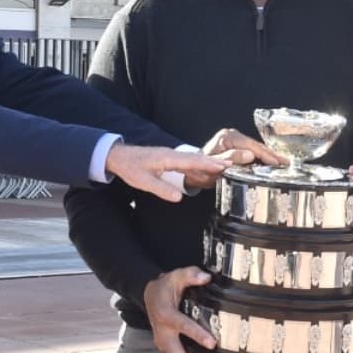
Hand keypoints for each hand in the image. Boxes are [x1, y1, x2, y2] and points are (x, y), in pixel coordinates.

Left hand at [106, 143, 227, 201]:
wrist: (119, 156)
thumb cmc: (130, 167)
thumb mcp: (143, 181)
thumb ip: (161, 189)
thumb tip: (179, 197)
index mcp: (167, 158)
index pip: (191, 161)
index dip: (208, 164)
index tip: (223, 166)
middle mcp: (171, 154)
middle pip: (197, 158)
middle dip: (215, 161)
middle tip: (233, 165)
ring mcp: (171, 155)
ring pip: (194, 158)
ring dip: (209, 162)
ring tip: (226, 166)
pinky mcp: (169, 158)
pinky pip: (188, 160)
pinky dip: (200, 163)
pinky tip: (207, 167)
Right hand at [142, 266, 216, 352]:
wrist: (149, 295)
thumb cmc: (165, 286)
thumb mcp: (176, 275)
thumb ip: (191, 274)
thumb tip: (206, 278)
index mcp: (165, 314)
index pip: (182, 327)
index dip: (198, 335)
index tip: (212, 343)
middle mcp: (162, 331)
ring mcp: (162, 341)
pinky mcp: (165, 345)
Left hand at [203, 128, 284, 166]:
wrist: (191, 172)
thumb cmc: (200, 169)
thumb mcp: (214, 166)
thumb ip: (231, 159)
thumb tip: (249, 155)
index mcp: (227, 137)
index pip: (251, 146)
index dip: (266, 155)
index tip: (276, 162)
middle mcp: (232, 136)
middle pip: (256, 146)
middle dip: (271, 155)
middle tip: (285, 163)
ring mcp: (234, 141)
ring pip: (256, 149)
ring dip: (268, 157)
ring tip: (282, 164)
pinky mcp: (236, 147)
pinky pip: (251, 152)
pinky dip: (262, 158)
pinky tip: (270, 164)